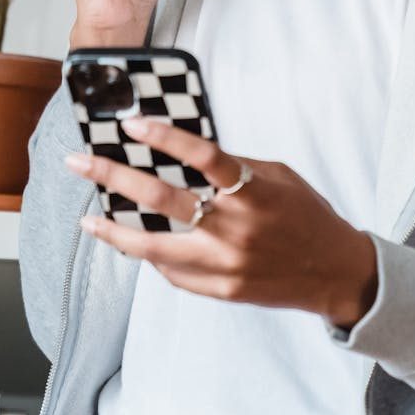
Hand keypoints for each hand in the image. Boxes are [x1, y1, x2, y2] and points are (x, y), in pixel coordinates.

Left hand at [64, 116, 378, 327]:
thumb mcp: (279, 178)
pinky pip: (172, 271)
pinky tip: (133, 242)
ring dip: (113, 231)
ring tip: (86, 219)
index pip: (203, 157)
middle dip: (113, 176)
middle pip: (162, 199)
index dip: (166, 138)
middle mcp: (236, 228)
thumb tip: (185, 154)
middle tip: (80, 162)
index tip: (132, 124)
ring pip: (152, 246)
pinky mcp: (218, 290)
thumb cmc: (306, 216)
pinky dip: (150, 254)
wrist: (333, 273)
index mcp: (255, 191)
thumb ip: (235, 167)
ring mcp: (224, 264)